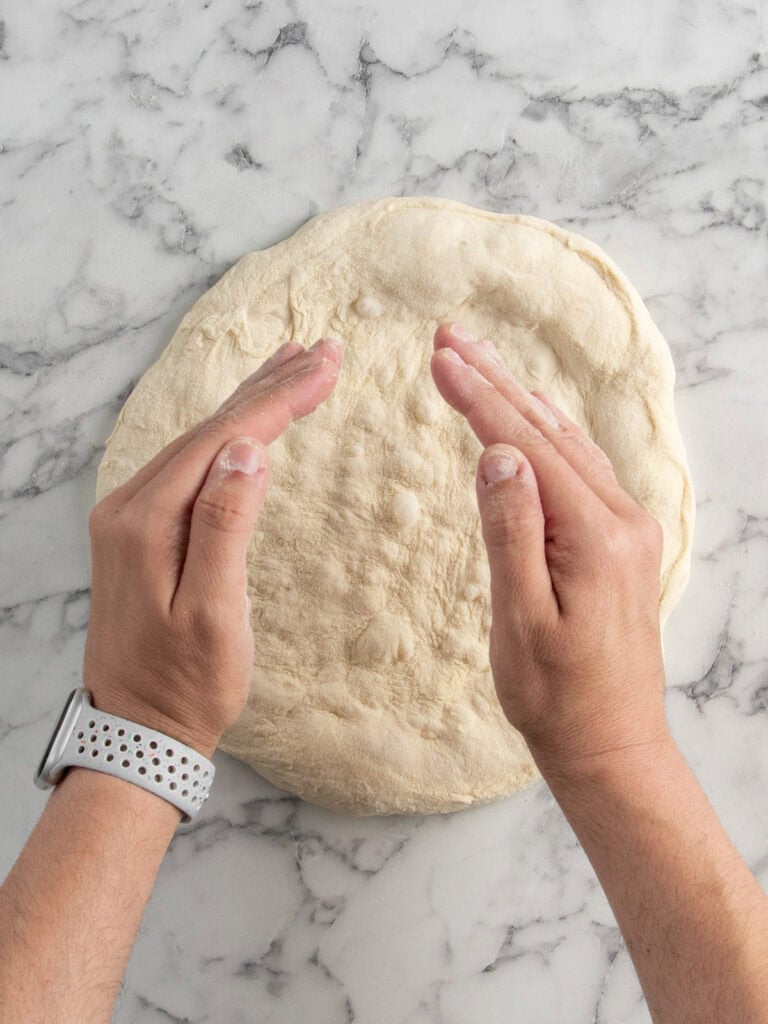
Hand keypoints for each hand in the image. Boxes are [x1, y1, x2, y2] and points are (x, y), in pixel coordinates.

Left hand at [84, 338, 342, 755]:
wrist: (137, 729)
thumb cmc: (184, 684)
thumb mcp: (214, 613)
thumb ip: (224, 526)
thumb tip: (250, 451)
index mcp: (147, 521)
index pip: (225, 438)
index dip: (280, 399)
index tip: (328, 364)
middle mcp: (130, 505)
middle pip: (210, 427)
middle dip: (270, 385)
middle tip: (323, 349)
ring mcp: (130, 515)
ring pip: (199, 441)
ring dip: (249, 402)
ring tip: (291, 363)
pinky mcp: (141, 529)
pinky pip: (189, 463)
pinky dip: (227, 433)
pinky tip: (247, 422)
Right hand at [430, 323, 668, 778]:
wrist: (610, 743)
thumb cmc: (556, 696)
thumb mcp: (521, 621)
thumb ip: (512, 533)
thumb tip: (497, 453)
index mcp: (596, 536)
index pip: (527, 446)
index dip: (479, 399)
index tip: (437, 358)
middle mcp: (622, 520)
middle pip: (549, 432)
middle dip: (496, 380)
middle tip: (449, 335)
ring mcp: (627, 528)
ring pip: (566, 444)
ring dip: (519, 399)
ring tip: (477, 359)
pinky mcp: (620, 541)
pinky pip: (580, 469)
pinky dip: (546, 432)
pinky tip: (530, 414)